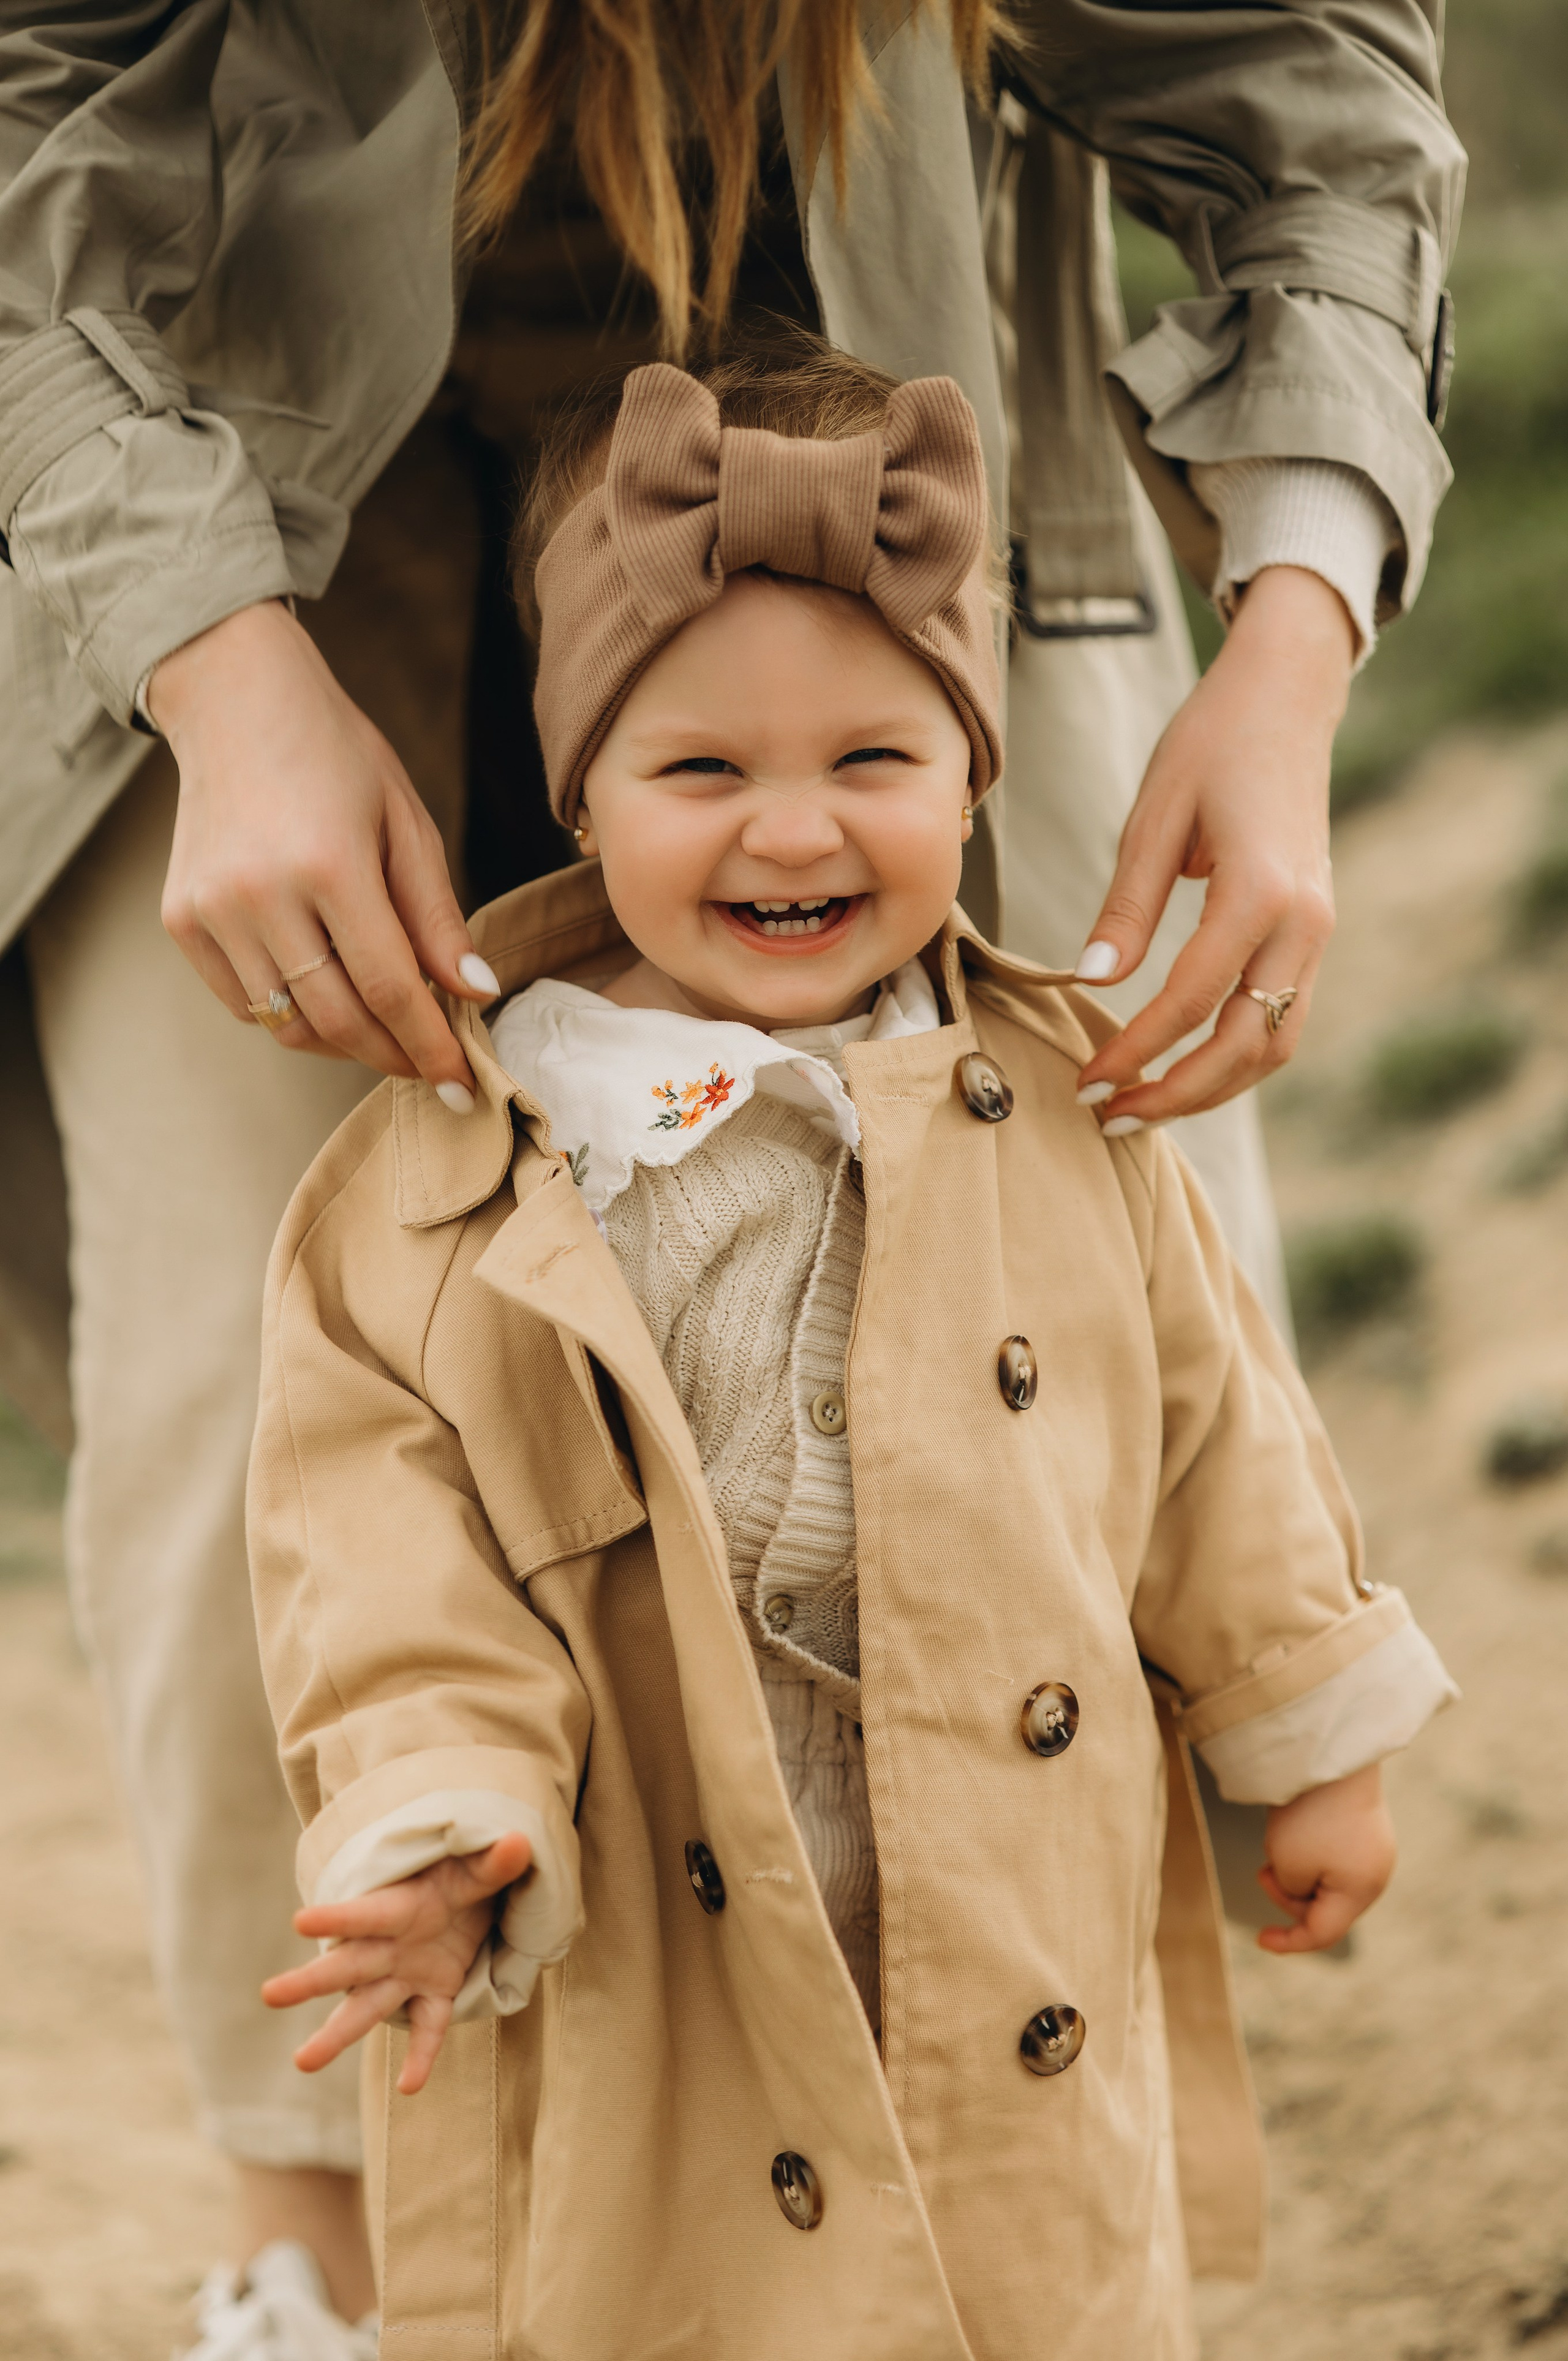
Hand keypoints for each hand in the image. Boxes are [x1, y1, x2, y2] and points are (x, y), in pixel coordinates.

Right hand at [154, 602, 499, 1105]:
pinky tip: (325, 996)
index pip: (390, 987)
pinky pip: (244, 1003)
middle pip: (338, 1019)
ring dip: (345, 1043)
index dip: (430, 1045)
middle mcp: (261, 895)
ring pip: (288, 1024)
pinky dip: (290, 1017)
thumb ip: (438, 916)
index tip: (462, 1083)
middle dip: (393, 1056)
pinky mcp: (181, 919)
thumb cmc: (337, 756)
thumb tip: (474, 995)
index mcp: (330, 865)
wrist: (236, 700)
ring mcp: (212, 911)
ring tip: (384, 1033)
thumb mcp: (407, 822)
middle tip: (431, 1069)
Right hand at [262, 1831, 531, 2094]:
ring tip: (302, 2063)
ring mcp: (408, 1973)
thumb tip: (520, 1845)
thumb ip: (494, 1862)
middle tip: (270, 1995)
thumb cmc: (460, 1871)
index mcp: (399, 1907)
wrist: (471, 1888)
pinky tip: (411, 2086)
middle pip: (348, 1966)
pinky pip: (426, 2028)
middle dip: (310, 1981)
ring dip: (336, 2034)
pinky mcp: (434, 1993)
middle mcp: (393, 1946)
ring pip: (367, 2007)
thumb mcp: (476, 1865)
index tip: (299, 1922)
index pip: (364, 1913)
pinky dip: (421, 2056)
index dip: (336, 1917)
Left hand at [1072, 567, 1351, 1127]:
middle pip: (1244, 1045)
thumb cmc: (1212, 743)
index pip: (1190, 1000)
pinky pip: (1283, 1019)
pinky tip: (1184, 1068)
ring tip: (1142, 1107)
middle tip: (1108, 1116)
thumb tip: (1094, 978)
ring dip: (1211, 1089)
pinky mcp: (1315, 934)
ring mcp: (1318, 932)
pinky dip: (1236, 1057)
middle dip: (1176, 1093)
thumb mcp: (1153, 816)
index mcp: (1260, 891)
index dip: (1135, 1050)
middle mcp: (1304, 923)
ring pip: (1274, 1045)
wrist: (1286, 699)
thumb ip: (1127, 906)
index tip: (1086, 1080)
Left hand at [1256, 1763, 1394, 1954]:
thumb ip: (1293, 1892)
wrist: (1332, 1751)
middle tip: (1263, 1869)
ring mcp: (1374, 1848)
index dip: (1290, 1942)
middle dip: (1288, 1893)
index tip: (1259, 1939)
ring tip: (1283, 1835)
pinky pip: (1332, 1855)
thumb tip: (1302, 1886)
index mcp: (1362, 1890)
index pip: (1323, 1933)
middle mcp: (1376, 1873)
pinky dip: (1308, 1851)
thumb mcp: (1288, 1865)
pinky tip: (1295, 1823)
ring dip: (1296, 1869)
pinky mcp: (1365, 1826)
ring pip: (1326, 1880)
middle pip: (1324, 1907)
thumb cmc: (1308, 1812)